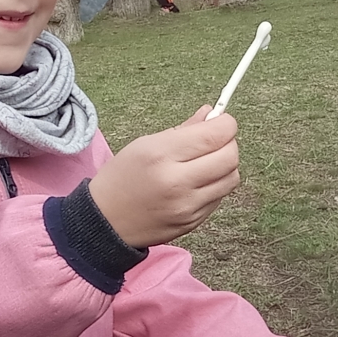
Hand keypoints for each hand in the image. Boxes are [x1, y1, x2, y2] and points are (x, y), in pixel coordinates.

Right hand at [88, 106, 239, 247]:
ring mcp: (187, 206)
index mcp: (162, 155)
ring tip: (206, 163)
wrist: (105, 222)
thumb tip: (212, 113)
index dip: (226, 123)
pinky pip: (219, 197)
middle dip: (229, 143)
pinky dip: (215, 186)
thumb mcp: (145, 144)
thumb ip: (183, 129)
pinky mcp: (193, 222)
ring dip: (225, 166)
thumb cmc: (122, 177)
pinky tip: (196, 183)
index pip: (216, 134)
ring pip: (231, 178)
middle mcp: (177, 182)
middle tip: (215, 141)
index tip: (222, 121)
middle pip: (230, 157)